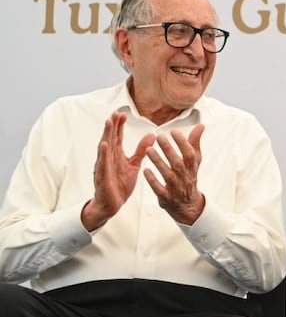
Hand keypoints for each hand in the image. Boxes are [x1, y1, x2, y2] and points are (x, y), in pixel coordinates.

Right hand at [82, 111, 155, 229]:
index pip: (117, 137)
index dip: (119, 125)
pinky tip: (104, 145)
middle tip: (115, 112)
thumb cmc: (120, 184)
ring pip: (104, 148)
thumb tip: (152, 135)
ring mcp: (104, 167)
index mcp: (116, 155)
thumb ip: (141, 150)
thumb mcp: (134, 165)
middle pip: (110, 138)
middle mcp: (108, 158)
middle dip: (112, 125)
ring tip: (108, 122)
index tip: (123, 113)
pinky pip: (102, 164)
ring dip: (106, 134)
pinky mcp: (102, 177)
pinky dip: (103, 154)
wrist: (112, 204)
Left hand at [144, 124, 205, 224]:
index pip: (190, 154)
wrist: (188, 206)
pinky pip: (159, 189)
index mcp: (192, 168)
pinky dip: (153, 180)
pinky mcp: (166, 198)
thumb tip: (201, 126)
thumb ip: (195, 143)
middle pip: (178, 163)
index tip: (174, 131)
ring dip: (158, 162)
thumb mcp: (195, 162)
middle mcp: (185, 178)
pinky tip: (145, 170)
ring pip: (168, 175)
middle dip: (169, 150)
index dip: (183, 143)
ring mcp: (176, 189)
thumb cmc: (189, 179)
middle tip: (159, 137)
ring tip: (148, 150)